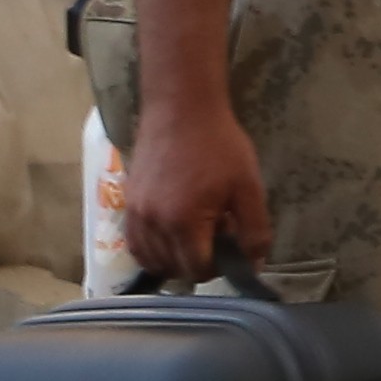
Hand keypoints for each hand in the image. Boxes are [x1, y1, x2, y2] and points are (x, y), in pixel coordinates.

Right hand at [125, 96, 269, 283]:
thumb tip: (254, 264)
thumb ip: (254, 230)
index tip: (230, 250)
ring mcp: (134, 214)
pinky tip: (170, 235)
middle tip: (215, 239)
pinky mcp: (125, 203)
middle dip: (197, 263)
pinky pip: (133, 243)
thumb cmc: (219, 146)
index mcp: (184, 222)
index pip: (197, 270)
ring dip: (173, 260)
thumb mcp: (248, 187)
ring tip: (194, 237)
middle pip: (173, 268)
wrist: (181, 110)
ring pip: (149, 259)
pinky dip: (151, 249)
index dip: (219, 267)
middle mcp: (153, 223)